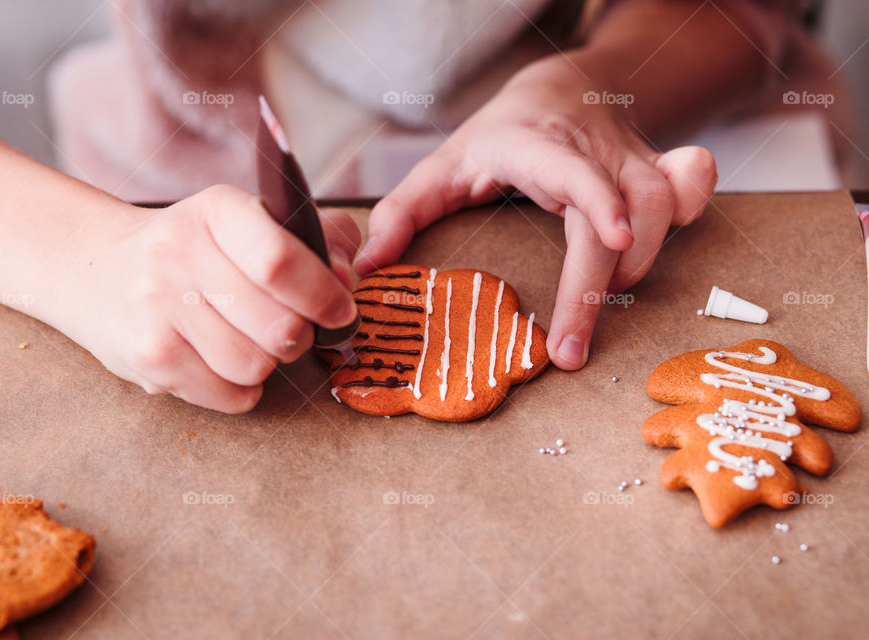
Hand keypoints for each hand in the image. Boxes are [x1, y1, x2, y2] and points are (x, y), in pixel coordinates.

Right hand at [61, 185, 360, 412]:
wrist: (96, 270)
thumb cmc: (196, 250)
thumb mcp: (250, 223)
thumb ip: (316, 239)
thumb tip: (346, 278)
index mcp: (217, 210)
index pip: (280, 261)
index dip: (324, 295)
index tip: (340, 311)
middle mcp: (179, 253)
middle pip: (279, 325)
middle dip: (300, 335)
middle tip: (288, 327)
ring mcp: (157, 307)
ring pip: (256, 366)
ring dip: (267, 363)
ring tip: (246, 341)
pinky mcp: (146, 358)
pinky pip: (229, 395)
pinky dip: (240, 389)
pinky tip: (221, 362)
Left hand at [354, 57, 715, 369]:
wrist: (559, 91)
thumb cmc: (497, 137)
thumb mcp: (441, 166)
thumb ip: (401, 213)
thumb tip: (366, 269)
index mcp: (533, 145)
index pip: (574, 168)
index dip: (600, 201)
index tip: (614, 245)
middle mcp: (589, 149)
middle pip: (618, 213)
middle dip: (599, 286)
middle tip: (570, 350)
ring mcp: (627, 157)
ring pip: (658, 208)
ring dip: (635, 265)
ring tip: (594, 301)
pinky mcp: (653, 168)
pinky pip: (690, 188)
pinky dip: (689, 215)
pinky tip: (660, 244)